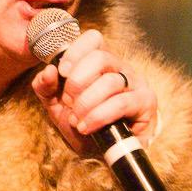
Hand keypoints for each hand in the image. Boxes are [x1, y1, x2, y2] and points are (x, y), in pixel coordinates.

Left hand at [29, 28, 157, 156]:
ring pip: (110, 82)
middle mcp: (120, 67)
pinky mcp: (145, 102)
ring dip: (86, 103)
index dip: (75, 51)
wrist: (102, 151)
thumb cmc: (82, 122)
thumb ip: (46, 87)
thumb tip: (48, 71)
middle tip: (69, 101)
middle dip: (77, 82)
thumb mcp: (56, 105)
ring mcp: (135, 83)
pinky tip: (86, 127)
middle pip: (100, 57)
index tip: (62, 72)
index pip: (93, 39)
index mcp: (100, 62)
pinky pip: (121, 103)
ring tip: (76, 120)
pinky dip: (98, 116)